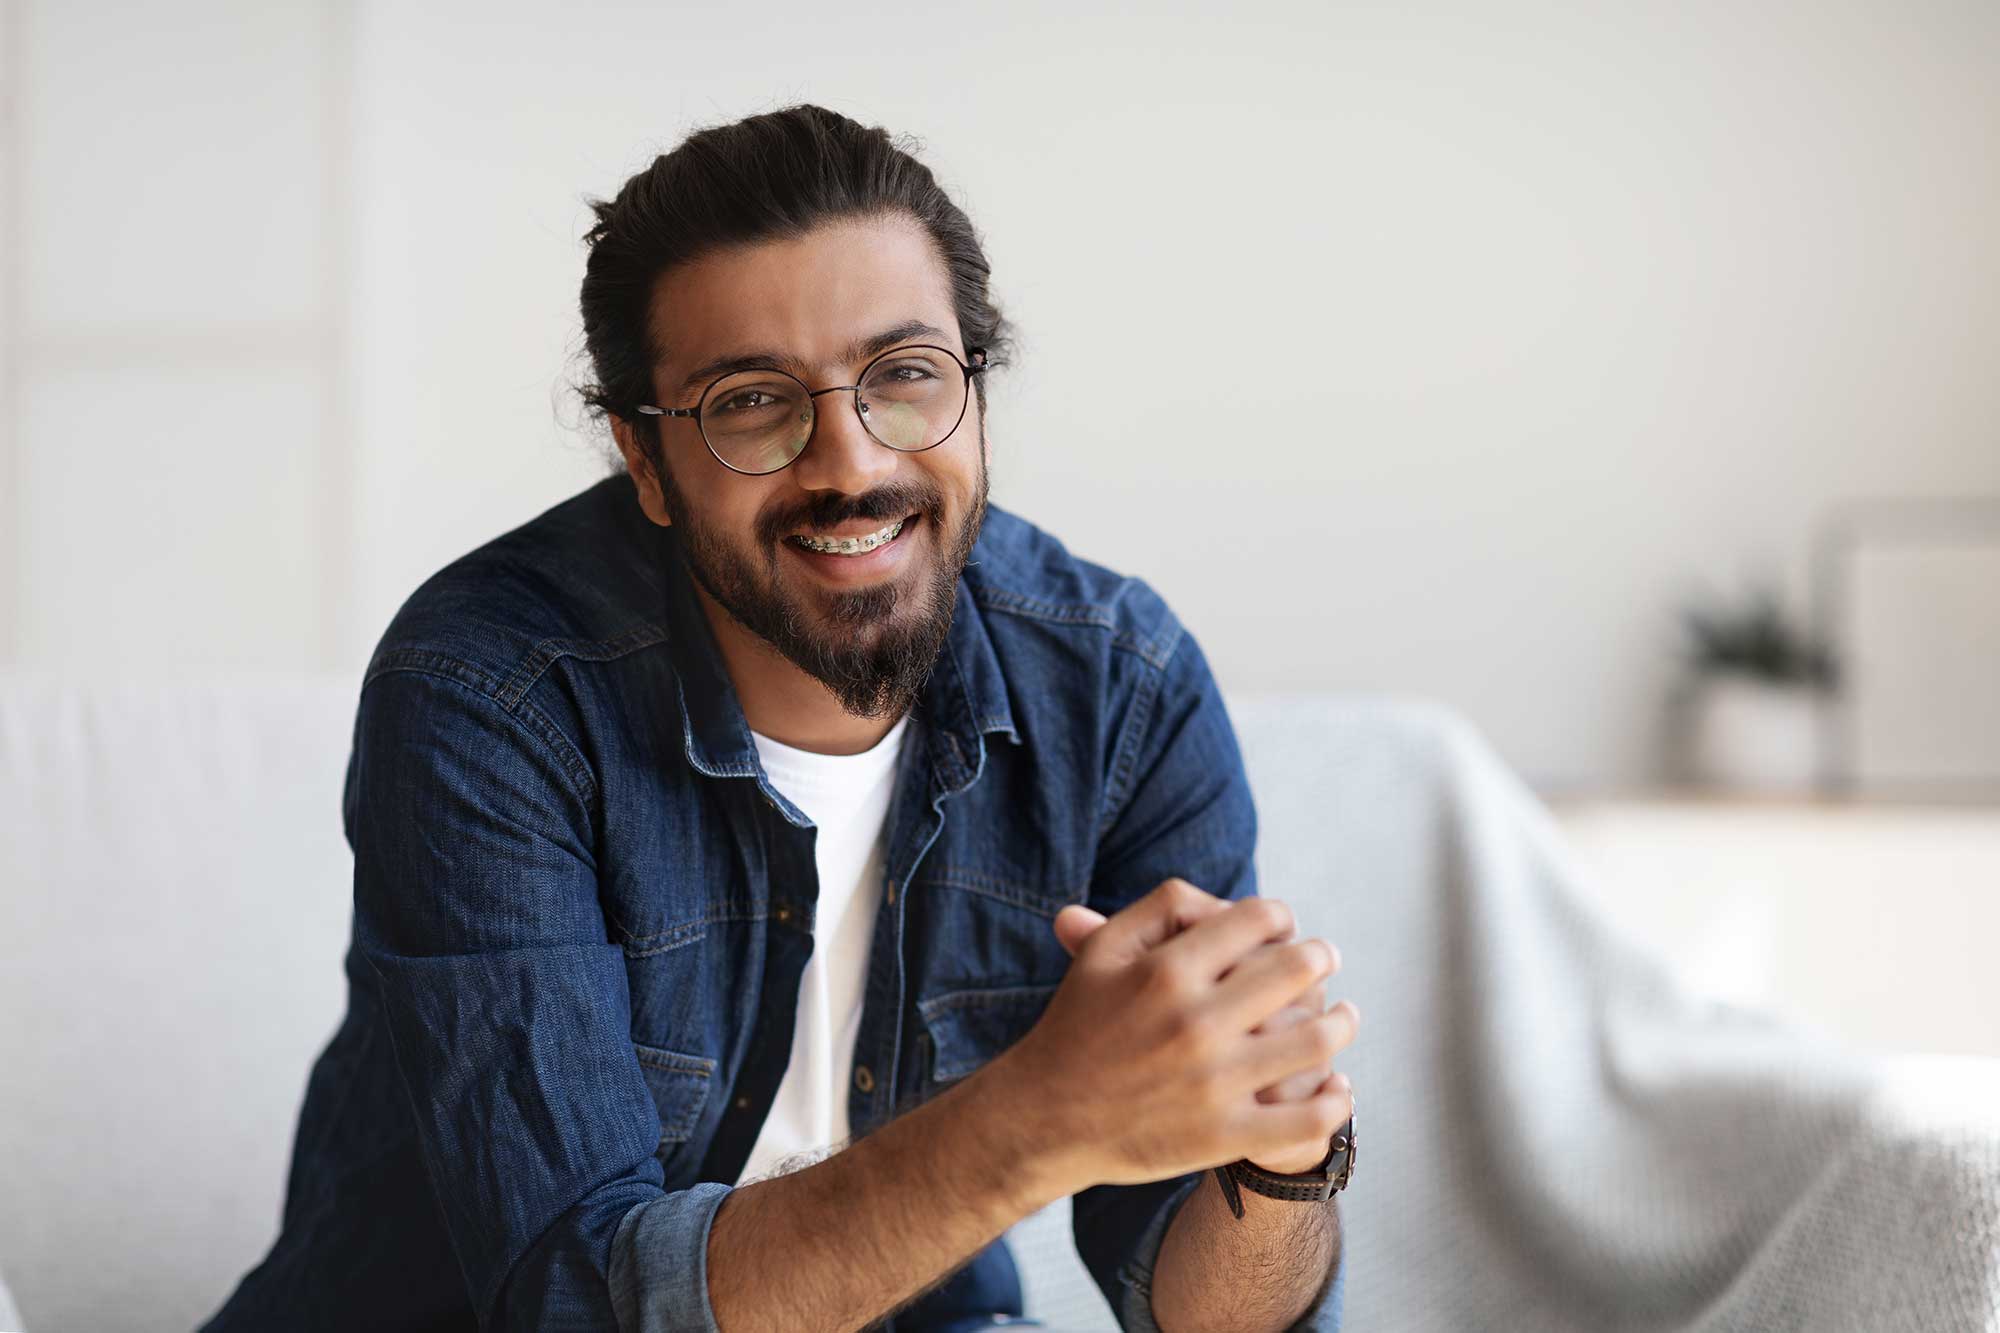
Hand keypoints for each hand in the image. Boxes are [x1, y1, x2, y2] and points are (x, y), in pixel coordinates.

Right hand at [997, 878, 1357, 1191]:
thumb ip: (1160, 908)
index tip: (1282, 927)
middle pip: (1296, 970)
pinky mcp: (1224, 1137)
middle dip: (1320, 957)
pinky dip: (1335, 1099)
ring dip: (1342, 1021)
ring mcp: (1214, 1083)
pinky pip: (1308, 1118)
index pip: (1258, 920)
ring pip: (1316, 1039)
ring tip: (1344, 1015)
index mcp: (1167, 970)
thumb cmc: (1078, 1026)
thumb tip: (1224, 901)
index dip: (1280, 916)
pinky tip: (1337, 1085)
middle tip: (1324, 959)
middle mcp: (1195, 1022)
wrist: (1044, 1119)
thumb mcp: (1103, 952)